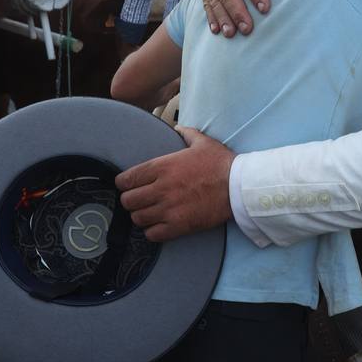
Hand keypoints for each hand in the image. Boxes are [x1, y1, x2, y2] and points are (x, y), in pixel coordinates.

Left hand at [116, 127, 234, 241]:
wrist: (238, 186)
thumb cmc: (221, 163)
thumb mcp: (203, 142)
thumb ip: (186, 133)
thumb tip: (177, 128)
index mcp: (163, 167)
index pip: (126, 179)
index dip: (123, 183)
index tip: (128, 185)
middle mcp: (161, 188)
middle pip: (127, 201)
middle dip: (130, 200)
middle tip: (139, 200)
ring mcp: (169, 209)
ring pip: (137, 218)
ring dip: (141, 216)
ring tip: (149, 213)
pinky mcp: (178, 225)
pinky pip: (152, 234)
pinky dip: (152, 231)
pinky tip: (159, 225)